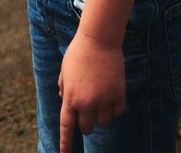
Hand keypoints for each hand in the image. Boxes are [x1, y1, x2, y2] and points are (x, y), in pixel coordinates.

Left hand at [58, 30, 125, 152]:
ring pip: (104, 122)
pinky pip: (118, 112)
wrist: (99, 38)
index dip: (66, 144)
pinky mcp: (118, 93)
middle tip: (90, 109)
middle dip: (87, 123)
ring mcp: (103, 99)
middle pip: (87, 128)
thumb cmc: (80, 51)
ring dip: (102, 114)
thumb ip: (63, 86)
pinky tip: (114, 94)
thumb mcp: (65, 69)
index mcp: (70, 97)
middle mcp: (86, 102)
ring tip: (102, 96)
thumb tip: (63, 97)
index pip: (66, 127)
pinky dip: (116, 107)